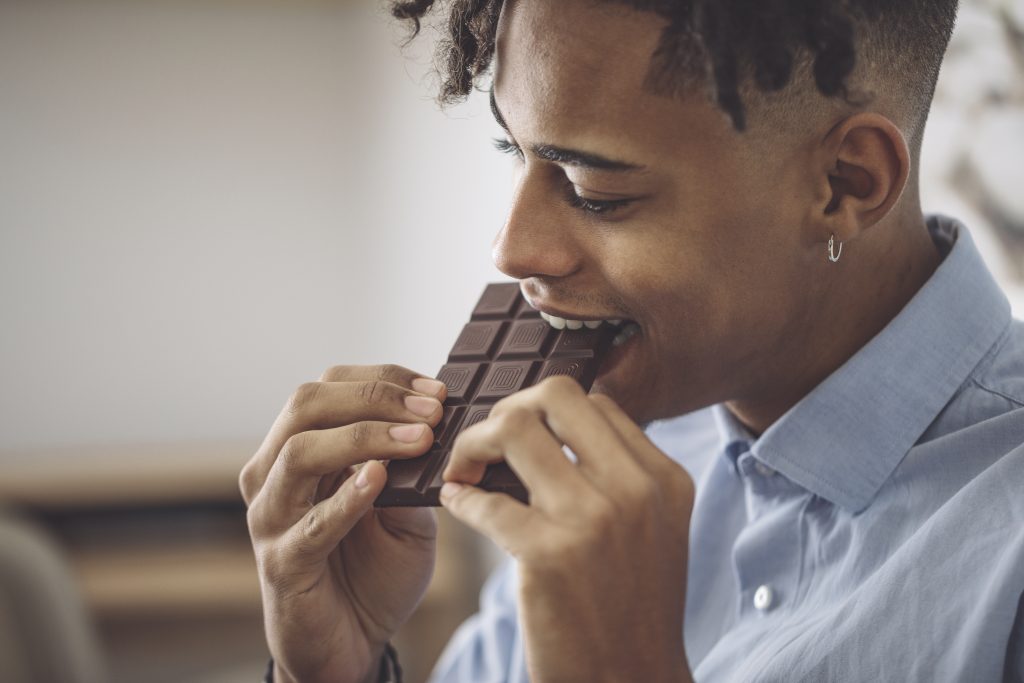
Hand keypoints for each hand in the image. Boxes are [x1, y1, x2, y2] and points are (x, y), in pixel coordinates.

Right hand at [239, 364, 445, 682]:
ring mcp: (271, 517)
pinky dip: (345, 497)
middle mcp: (275, 474)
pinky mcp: (282, 563)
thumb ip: (409, 470)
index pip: (329, 388)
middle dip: (373, 398)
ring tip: (417, 439)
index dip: (383, 380)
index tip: (436, 390)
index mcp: (301, 449)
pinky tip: (378, 479)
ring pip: (299, 453)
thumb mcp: (404, 510)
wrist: (352, 644)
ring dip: (363, 437)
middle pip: (306, 405)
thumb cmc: (374, 571)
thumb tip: (437, 424)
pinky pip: (310, 524)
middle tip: (431, 410)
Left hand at [439, 376, 694, 682]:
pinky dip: (460, 497)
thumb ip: (617, 479)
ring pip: (514, 428)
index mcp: (663, 479)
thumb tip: (549, 433)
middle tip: (486, 444)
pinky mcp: (548, 555)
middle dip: (507, 409)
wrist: (629, 682)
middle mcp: (635, 489)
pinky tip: (457, 505)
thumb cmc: (629, 610)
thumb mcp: (650, 532)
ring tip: (464, 470)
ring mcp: (593, 519)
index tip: (518, 436)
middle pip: (556, 396)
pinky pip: (483, 498)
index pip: (595, 402)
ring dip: (474, 444)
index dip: (545, 410)